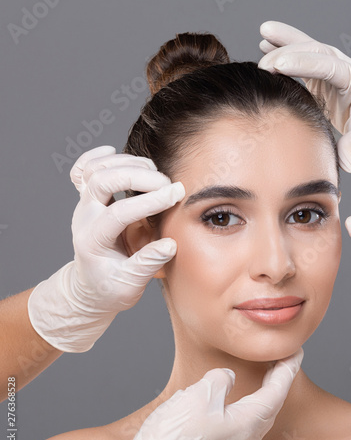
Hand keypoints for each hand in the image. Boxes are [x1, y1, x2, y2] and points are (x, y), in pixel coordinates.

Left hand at [28, 145, 184, 352]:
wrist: (91, 287)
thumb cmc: (111, 288)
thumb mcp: (130, 285)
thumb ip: (147, 265)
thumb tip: (170, 244)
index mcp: (93, 241)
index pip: (119, 212)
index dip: (150, 201)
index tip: (177, 195)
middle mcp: (85, 217)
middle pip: (102, 181)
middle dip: (139, 176)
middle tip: (168, 183)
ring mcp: (85, 205)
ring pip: (95, 169)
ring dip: (126, 163)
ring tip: (155, 172)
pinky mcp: (89, 199)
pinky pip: (84, 169)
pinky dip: (97, 156)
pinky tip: (112, 151)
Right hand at [95, 348, 303, 439]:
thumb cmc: (174, 437)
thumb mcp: (200, 395)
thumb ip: (221, 380)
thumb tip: (227, 378)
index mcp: (245, 423)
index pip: (276, 392)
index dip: (287, 370)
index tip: (296, 352)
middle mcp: (243, 437)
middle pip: (271, 405)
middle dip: (280, 380)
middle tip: (285, 360)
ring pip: (259, 415)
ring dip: (267, 392)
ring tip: (269, 374)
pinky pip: (245, 422)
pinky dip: (252, 404)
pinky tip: (242, 397)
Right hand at [258, 20, 350, 208]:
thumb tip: (347, 163)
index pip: (328, 64)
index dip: (302, 62)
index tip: (278, 64)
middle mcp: (348, 72)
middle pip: (316, 52)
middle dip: (290, 52)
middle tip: (263, 62)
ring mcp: (337, 77)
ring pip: (310, 53)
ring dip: (287, 44)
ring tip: (264, 33)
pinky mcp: (327, 86)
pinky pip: (305, 67)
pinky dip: (288, 57)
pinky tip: (270, 49)